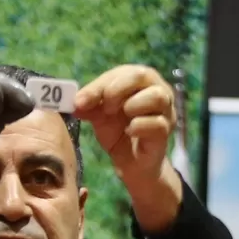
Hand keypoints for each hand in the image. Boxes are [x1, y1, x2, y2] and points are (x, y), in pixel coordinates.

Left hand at [74, 65, 181, 230]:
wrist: (131, 164)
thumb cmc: (118, 133)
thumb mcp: (99, 116)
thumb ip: (88, 105)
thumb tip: (73, 101)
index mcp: (137, 79)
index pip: (119, 73)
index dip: (98, 86)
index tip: (79, 102)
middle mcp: (156, 88)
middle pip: (141, 75)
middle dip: (118, 90)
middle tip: (106, 107)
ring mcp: (165, 110)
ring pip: (155, 97)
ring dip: (133, 106)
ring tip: (123, 120)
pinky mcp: (166, 131)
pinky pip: (156, 123)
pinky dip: (139, 127)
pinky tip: (130, 132)